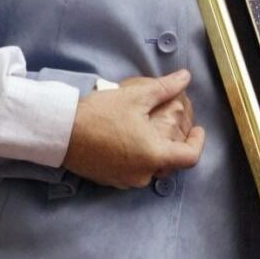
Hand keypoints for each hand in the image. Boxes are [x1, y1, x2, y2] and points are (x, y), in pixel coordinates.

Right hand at [63, 69, 205, 187]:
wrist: (61, 131)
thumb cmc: (101, 114)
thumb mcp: (136, 96)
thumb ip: (165, 88)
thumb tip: (185, 77)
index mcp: (154, 155)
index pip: (190, 157)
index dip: (198, 142)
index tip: (198, 130)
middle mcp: (143, 174)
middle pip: (169, 162)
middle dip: (173, 143)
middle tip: (171, 123)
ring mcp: (125, 180)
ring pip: (150, 166)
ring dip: (153, 149)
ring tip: (147, 127)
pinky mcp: (110, 180)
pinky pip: (132, 170)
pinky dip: (136, 156)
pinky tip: (128, 138)